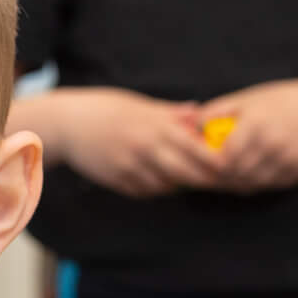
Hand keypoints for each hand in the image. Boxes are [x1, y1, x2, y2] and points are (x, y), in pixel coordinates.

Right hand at [50, 89, 224, 197]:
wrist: (69, 123)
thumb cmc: (109, 110)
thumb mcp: (142, 106)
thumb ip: (172, 114)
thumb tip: (201, 114)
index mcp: (155, 126)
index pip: (195, 148)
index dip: (215, 160)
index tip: (228, 165)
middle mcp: (144, 147)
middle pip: (185, 172)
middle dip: (203, 179)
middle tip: (217, 181)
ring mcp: (130, 166)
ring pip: (166, 186)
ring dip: (178, 184)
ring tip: (185, 178)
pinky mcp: (116, 180)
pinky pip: (145, 191)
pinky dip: (155, 188)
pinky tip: (157, 180)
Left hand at [199, 78, 297, 191]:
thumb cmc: (279, 102)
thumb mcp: (248, 99)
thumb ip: (217, 111)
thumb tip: (188, 125)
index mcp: (257, 123)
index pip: (226, 155)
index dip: (212, 163)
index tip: (203, 162)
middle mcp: (275, 143)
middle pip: (237, 173)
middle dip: (221, 176)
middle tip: (208, 176)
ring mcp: (290, 159)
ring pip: (253, 183)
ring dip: (237, 183)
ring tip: (226, 176)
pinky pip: (270, 185)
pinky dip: (257, 183)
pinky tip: (249, 175)